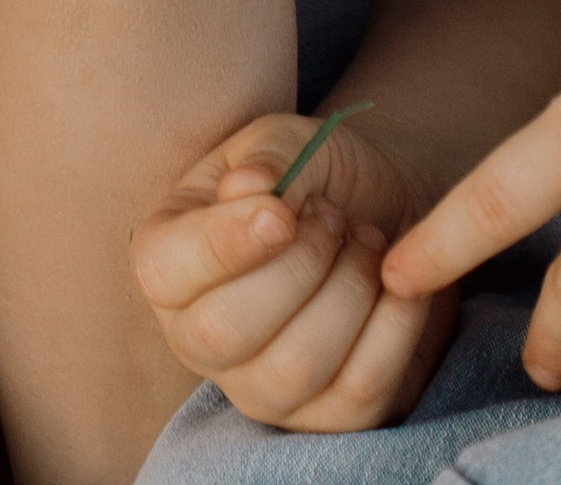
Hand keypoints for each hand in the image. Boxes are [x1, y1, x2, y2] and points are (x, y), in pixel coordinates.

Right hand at [133, 112, 454, 430]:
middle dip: (298, 265)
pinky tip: (395, 282)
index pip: (164, 271)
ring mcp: (260, 389)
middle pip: (227, 330)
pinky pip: (360, 394)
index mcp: (167, 259)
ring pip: (296, 367)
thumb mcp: (287, 140)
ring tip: (365, 241)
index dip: (224, 244)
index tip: (284, 211)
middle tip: (332, 216)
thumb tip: (247, 187)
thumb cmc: (316, 176)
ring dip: (349, 291)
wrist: (382, 211)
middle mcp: (197, 338)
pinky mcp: (325, 418)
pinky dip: (393, 327)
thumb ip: (268, 157)